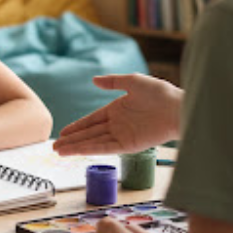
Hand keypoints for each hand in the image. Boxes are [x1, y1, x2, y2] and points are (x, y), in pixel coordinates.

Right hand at [53, 74, 182, 155]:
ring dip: (76, 147)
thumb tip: (94, 80)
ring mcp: (123, 136)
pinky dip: (90, 149)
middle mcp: (117, 125)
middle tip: (54, 147)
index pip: (92, 120)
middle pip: (89, 134)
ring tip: (59, 152)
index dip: (77, 126)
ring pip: (94, 143)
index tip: (63, 132)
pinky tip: (77, 151)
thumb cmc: (160, 93)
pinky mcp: (130, 146)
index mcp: (116, 110)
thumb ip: (113, 82)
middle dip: (72, 140)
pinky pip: (106, 148)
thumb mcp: (133, 81)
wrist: (178, 108)